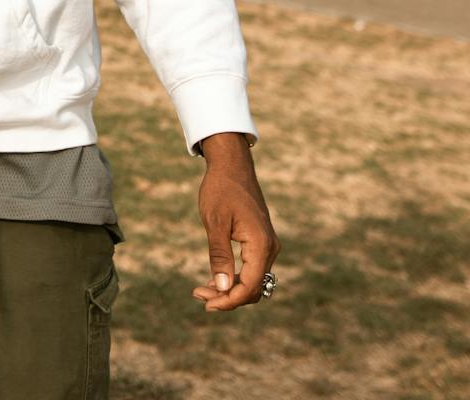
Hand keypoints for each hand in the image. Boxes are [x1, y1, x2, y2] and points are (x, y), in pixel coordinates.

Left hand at [192, 132, 277, 311]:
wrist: (231, 166)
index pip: (250, 286)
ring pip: (253, 281)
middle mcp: (270, 248)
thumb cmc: (220, 190)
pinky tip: (214, 279)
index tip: (207, 304)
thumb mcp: (215, 222)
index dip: (230, 300)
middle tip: (199, 295)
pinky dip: (235, 278)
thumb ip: (219, 255)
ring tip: (202, 289)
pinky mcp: (260, 242)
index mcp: (261, 244)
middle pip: (254, 288)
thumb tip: (223, 287)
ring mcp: (267, 245)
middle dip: (228, 297)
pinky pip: (252, 269)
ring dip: (231, 290)